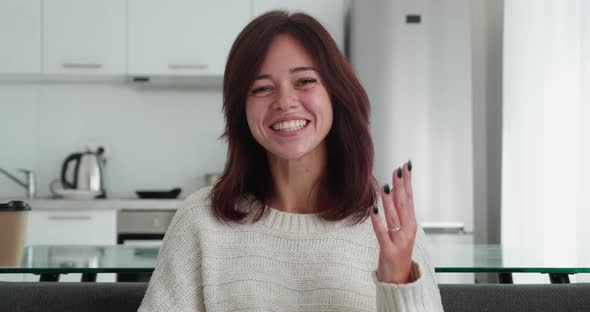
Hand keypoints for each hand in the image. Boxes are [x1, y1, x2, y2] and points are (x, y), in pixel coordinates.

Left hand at [370, 161, 416, 283]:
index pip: (410, 198)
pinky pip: (382, 234)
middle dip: (401, 186)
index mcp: (410, 224)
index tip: (405, 166)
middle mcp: (407, 231)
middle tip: (398, 170)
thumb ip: (398, 214)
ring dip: (390, 200)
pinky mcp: (388, 251)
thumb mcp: (401, 232)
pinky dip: (378, 221)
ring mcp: (399, 241)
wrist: (400, 281)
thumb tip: (393, 193)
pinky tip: (374, 210)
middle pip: (404, 204)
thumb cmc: (398, 254)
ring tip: (387, 185)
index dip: (407, 182)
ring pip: (394, 217)